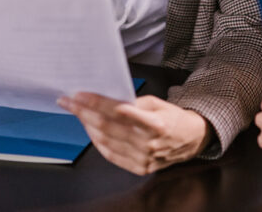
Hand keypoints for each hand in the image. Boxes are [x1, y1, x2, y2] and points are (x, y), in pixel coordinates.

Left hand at [58, 93, 210, 175]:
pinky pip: (111, 155)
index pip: (117, 111)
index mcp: (155, 124)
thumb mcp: (158, 103)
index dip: (96, 102)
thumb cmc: (173, 118)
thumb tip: (106, 101)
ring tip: (78, 114)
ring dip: (87, 126)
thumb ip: (133, 104)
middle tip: (68, 102)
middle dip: (83, 112)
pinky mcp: (140, 167)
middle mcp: (148, 143)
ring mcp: (143, 158)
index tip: (78, 95)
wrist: (192, 139)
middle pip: (106, 127)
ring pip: (105, 141)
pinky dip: (97, 143)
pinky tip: (90, 131)